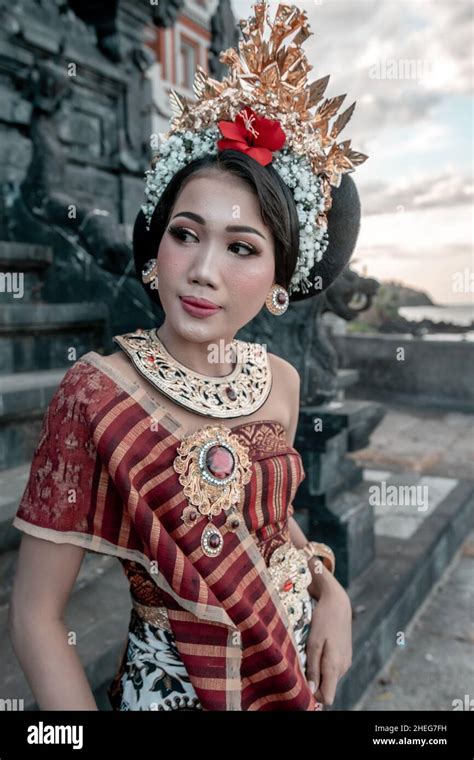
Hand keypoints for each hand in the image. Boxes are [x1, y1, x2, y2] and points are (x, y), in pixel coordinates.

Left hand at [305, 577, 352, 705]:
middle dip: (313, 681)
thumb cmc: (323, 620)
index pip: (327, 697)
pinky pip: (331, 667)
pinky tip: (317, 648)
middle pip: (326, 687)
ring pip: (328, 677)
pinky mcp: (345, 654)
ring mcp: (345, 661)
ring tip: (308, 652)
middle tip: (301, 663)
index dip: (314, 695)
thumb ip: (313, 667)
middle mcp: (343, 667)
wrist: (337, 601)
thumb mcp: (313, 643)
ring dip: (317, 670)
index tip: (302, 685)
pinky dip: (322, 662)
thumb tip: (312, 690)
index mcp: (335, 666)